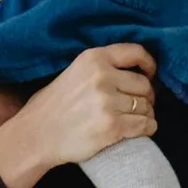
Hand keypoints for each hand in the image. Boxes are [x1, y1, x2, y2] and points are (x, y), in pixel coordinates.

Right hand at [0, 45, 157, 187]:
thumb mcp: (73, 72)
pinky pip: (144, 124)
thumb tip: (135, 71)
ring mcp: (108, 102)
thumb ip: (101, 68)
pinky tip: (142, 129)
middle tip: (140, 104)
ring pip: (146, 106)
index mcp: (93, 58)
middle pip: (144, 84)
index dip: (149, 64)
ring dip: (146, 113)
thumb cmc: (53, 105)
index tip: (150, 74)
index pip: (136, 52)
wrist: (36, 135)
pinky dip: (148, 128)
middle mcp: (103, 76)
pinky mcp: (112, 126)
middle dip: (146, 96)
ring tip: (137, 118)